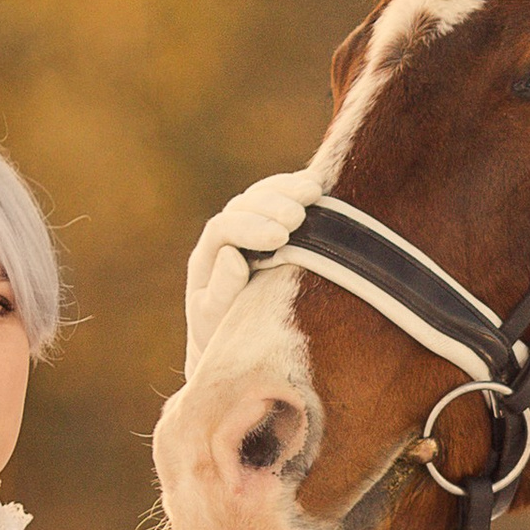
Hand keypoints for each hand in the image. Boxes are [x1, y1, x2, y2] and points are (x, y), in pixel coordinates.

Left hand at [183, 172, 312, 372]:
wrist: (239, 343)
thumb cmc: (225, 336)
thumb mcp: (216, 320)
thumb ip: (221, 289)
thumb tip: (231, 254)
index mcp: (209, 256)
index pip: (223, 228)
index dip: (250, 228)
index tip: (280, 237)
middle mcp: (227, 234)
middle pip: (244, 204)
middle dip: (272, 205)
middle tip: (298, 216)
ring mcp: (251, 225)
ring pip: (263, 195)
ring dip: (288, 189)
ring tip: (314, 191)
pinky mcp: (274, 224)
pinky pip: (283, 198)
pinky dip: (299, 189)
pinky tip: (320, 186)